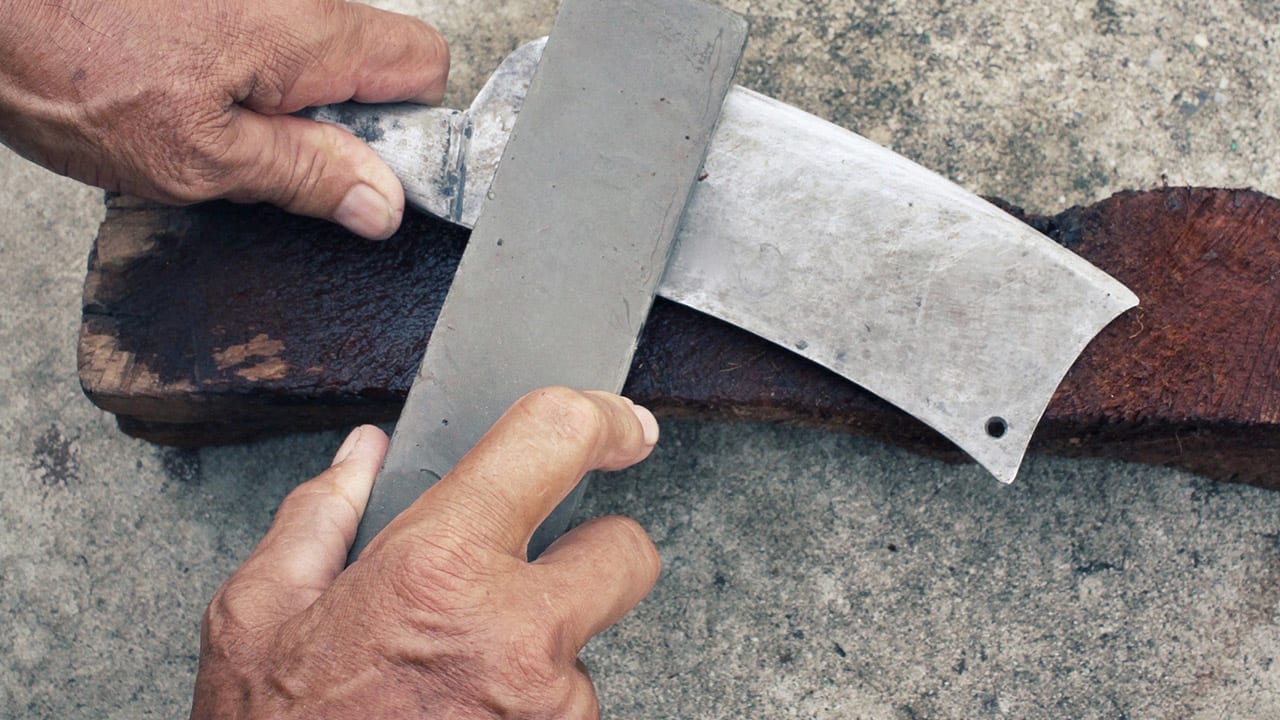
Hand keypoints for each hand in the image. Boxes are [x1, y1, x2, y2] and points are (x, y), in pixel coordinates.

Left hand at [0, 0, 447, 238]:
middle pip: (371, 63)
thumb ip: (306, 176)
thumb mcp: (204, 158)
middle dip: (339, 122)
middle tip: (275, 160)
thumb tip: (380, 204)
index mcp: (311, 35)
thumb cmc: (75, 67)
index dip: (410, 125)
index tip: (367, 169)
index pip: (425, 66)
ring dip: (284, 106)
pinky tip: (185, 99)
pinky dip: (242, 80)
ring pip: (313, 58)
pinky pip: (264, 43)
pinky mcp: (221, 1)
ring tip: (216, 131)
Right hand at [190, 388, 661, 718]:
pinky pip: (571, 711)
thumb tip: (364, 457)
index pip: (555, 440)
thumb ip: (319, 518)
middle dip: (592, 552)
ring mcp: (551, 710)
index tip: (620, 426)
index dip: (600, 417)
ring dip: (545, 651)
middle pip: (627, 551)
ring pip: (591, 646)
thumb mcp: (257, 619)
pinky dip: (533, 710)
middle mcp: (516, 636)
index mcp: (438, 569)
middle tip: (531, 575)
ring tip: (458, 679)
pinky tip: (465, 715)